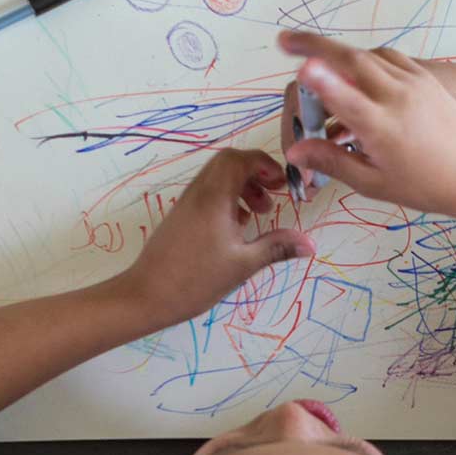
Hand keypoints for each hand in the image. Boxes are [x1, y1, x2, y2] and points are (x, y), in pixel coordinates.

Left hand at [116, 148, 314, 322]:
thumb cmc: (196, 280)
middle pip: (229, 162)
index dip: (266, 164)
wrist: (147, 295)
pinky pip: (209, 192)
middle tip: (273, 194)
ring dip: (243, 186)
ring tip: (259, 213)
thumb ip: (277, 248)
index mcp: (215, 198)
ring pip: (218, 177)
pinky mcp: (182, 215)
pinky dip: (228, 197)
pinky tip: (238, 225)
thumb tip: (309, 244)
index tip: (283, 184)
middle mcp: (199, 193)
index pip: (241, 159)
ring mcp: (187, 202)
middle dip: (255, 172)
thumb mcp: (243, 264)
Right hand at [278, 31, 455, 218]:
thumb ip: (332, 162)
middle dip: (314, 46)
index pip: (343, 95)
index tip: (298, 64)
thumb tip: (294, 151)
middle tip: (285, 41)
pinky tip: (354, 70)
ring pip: (368, 56)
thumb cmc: (426, 186)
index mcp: (383, 126)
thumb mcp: (374, 182)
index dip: (318, 79)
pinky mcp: (425, 78)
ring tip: (314, 57)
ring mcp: (414, 83)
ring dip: (338, 53)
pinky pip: (388, 59)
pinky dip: (365, 60)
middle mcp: (398, 97)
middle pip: (350, 60)